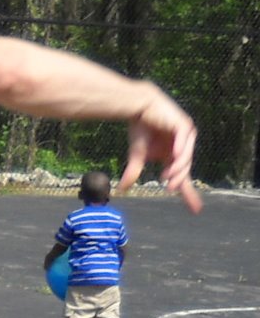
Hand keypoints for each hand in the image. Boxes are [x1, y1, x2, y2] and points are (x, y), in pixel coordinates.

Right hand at [120, 84, 201, 213]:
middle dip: (180, 180)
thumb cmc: (140, 129)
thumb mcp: (137, 155)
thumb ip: (134, 172)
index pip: (184, 178)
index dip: (188, 194)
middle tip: (171, 189)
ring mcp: (185, 136)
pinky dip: (181, 150)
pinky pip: (184, 140)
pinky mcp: (183, 125)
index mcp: (175, 156)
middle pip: (185, 169)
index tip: (196, 210)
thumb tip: (122, 190)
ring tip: (168, 177)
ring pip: (185, 157)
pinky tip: (175, 157)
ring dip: (178, 168)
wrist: (138, 107)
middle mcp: (183, 148)